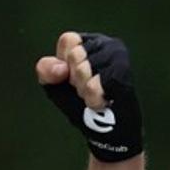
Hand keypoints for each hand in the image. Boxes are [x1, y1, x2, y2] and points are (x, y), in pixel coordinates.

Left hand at [37, 32, 142, 161]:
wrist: (103, 129)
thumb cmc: (80, 103)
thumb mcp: (54, 85)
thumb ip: (46, 70)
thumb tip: (61, 69)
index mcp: (91, 42)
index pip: (68, 40)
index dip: (64, 63)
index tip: (72, 77)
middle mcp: (107, 44)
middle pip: (75, 55)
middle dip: (74, 79)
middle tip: (84, 89)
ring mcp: (118, 58)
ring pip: (83, 70)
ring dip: (83, 91)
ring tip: (94, 95)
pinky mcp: (123, 75)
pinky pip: (94, 86)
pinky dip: (92, 99)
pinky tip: (101, 102)